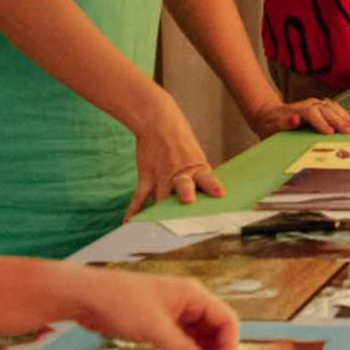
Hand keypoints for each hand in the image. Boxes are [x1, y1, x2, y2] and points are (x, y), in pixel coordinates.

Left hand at [52, 266, 239, 349]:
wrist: (86, 296)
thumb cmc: (121, 304)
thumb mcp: (155, 330)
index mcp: (194, 295)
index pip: (227, 320)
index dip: (229, 347)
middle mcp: (188, 302)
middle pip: (215, 330)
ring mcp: (173, 311)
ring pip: (198, 337)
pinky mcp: (158, 321)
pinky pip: (181, 340)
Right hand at [126, 94, 225, 212]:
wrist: (158, 123)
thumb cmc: (182, 143)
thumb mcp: (197, 159)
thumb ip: (199, 181)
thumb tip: (204, 204)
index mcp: (199, 169)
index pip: (207, 180)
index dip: (213, 187)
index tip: (220, 194)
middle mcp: (181, 175)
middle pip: (183, 190)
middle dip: (185, 198)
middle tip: (187, 204)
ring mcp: (162, 177)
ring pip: (161, 197)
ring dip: (160, 213)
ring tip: (158, 226)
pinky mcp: (146, 178)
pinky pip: (139, 197)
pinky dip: (133, 211)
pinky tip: (129, 223)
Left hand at [241, 93, 349, 137]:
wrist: (269, 114)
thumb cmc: (269, 124)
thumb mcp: (269, 126)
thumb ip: (281, 124)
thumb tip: (295, 119)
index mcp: (295, 110)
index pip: (311, 113)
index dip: (321, 122)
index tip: (330, 132)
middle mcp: (307, 105)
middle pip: (325, 109)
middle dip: (338, 120)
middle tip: (349, 131)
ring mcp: (314, 104)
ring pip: (331, 107)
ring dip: (343, 116)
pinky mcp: (319, 107)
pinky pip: (333, 108)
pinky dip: (343, 113)